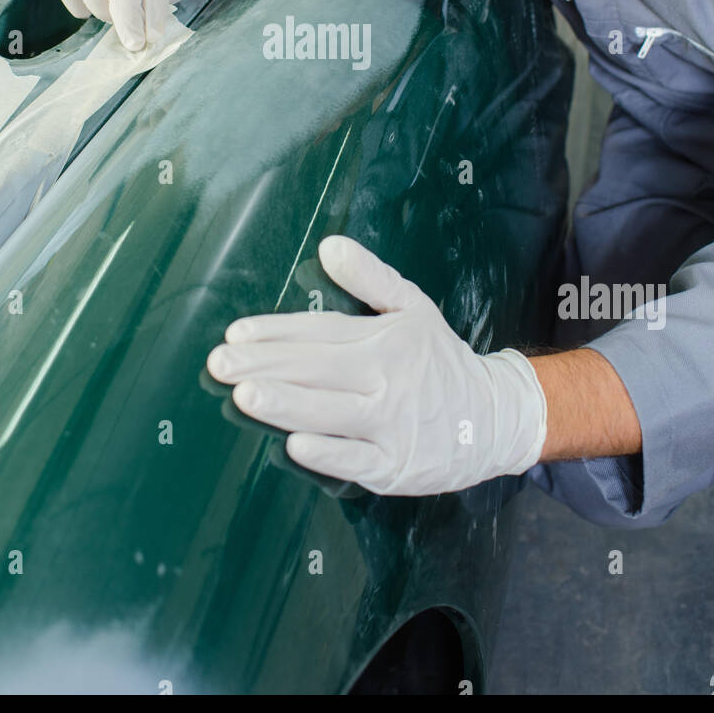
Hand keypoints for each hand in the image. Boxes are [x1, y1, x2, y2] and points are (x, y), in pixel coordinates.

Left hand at [206, 235, 546, 495]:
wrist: (494, 418)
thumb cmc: (441, 361)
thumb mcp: (414, 308)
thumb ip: (370, 278)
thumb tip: (329, 245)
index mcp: (384, 340)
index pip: (320, 332)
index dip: (277, 332)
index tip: (235, 334)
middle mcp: (385, 380)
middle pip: (317, 370)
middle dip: (265, 366)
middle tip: (219, 364)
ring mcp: (390, 425)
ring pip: (330, 413)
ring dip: (286, 404)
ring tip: (244, 395)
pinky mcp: (395, 467)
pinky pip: (357, 460)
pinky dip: (328, 454)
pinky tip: (295, 445)